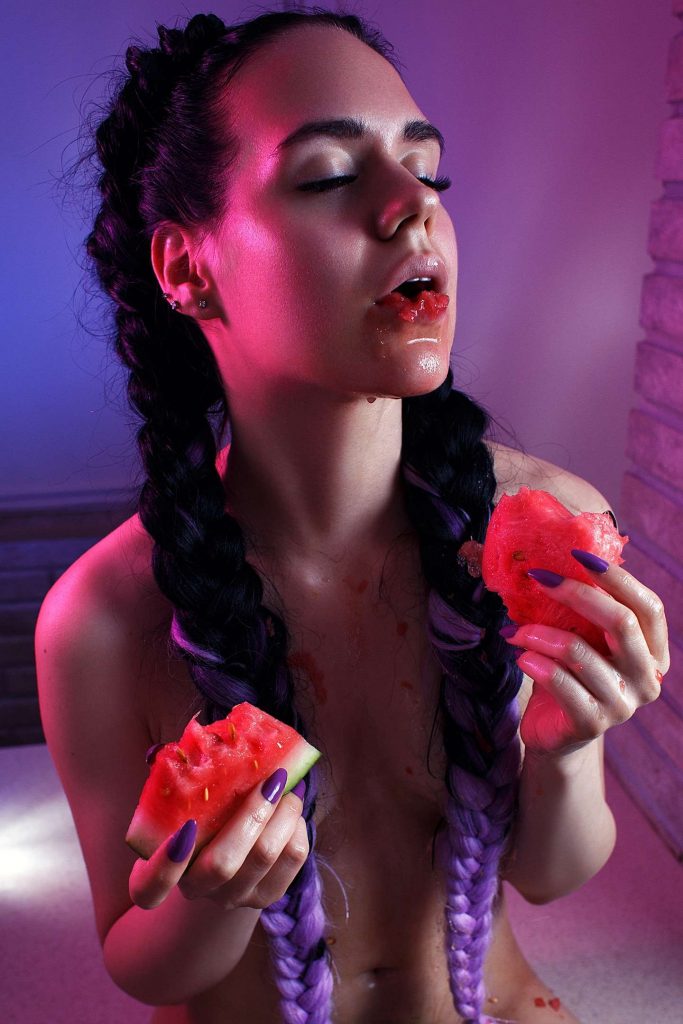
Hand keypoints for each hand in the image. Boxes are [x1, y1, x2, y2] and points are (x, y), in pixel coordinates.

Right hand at [128, 771, 308, 910]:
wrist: (222, 857)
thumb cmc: (197, 817)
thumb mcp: (177, 804)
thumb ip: (176, 784)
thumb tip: (183, 744)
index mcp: (160, 874)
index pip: (150, 887)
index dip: (164, 865)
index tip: (187, 827)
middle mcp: (197, 891)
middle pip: (223, 863)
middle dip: (252, 814)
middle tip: (272, 778)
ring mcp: (233, 897)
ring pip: (264, 856)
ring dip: (283, 814)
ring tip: (287, 786)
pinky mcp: (268, 895)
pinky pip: (292, 859)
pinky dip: (297, 827)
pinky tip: (291, 809)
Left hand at [502, 552, 668, 757]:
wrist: (556, 732)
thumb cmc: (571, 675)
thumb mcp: (586, 640)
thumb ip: (587, 612)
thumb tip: (557, 562)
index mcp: (654, 653)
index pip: (649, 607)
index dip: (618, 578)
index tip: (579, 555)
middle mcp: (647, 679)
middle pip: (621, 622)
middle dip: (576, 593)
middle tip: (540, 578)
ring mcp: (622, 704)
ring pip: (578, 651)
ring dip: (539, 633)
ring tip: (517, 631)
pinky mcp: (592, 723)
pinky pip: (560, 681)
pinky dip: (535, 662)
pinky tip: (521, 656)